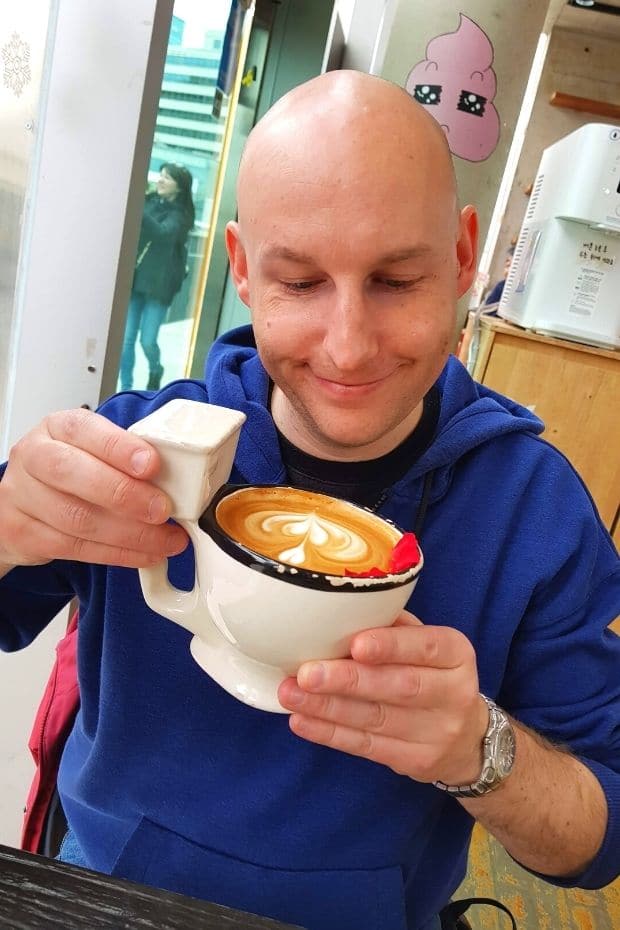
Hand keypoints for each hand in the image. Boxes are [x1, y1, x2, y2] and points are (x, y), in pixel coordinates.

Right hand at [0, 408, 187, 569]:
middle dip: (125, 494)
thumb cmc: (69, 471)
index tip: (152, 464)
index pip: (84, 429)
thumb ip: (125, 456)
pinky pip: (76, 548)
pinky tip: (146, 553)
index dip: (119, 447)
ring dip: (131, 534)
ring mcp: (23, 496)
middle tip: (162, 510)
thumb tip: (177, 474)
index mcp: (57, 428)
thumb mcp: (92, 450)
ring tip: (166, 539)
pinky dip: (119, 554)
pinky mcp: (24, 533)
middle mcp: (34, 457)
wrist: (22, 503)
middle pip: (72, 473)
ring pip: (77, 518)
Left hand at [278, 612, 488, 785]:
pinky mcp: (416, 762)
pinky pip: (367, 746)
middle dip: (348, 679)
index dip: (390, 646)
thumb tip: (340, 611)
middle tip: (307, 673)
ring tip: (291, 693)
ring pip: (376, 718)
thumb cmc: (432, 675)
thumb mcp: (427, 645)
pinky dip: (330, 733)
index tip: (355, 644)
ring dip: (328, 706)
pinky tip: (302, 720)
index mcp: (456, 654)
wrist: (467, 740)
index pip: (426, 647)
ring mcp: (437, 733)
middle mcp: (454, 693)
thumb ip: (394, 628)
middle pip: (398, 686)